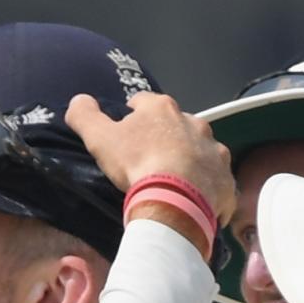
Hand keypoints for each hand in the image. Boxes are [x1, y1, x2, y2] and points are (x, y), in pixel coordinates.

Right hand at [64, 92, 236, 222]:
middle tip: (150, 160)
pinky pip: (216, 182)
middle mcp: (194, 123)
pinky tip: (195, 202)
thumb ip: (85, 116)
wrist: (176, 200)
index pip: (143, 102)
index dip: (132, 114)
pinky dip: (207, 189)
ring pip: (201, 151)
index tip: (126, 130)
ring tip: (175, 182)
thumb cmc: (137, 164)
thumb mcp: (100, 138)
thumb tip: (78, 100)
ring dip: (191, 161)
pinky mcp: (225, 179)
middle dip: (166, 137)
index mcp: (163, 109)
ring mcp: (214, 150)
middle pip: (176, 125)